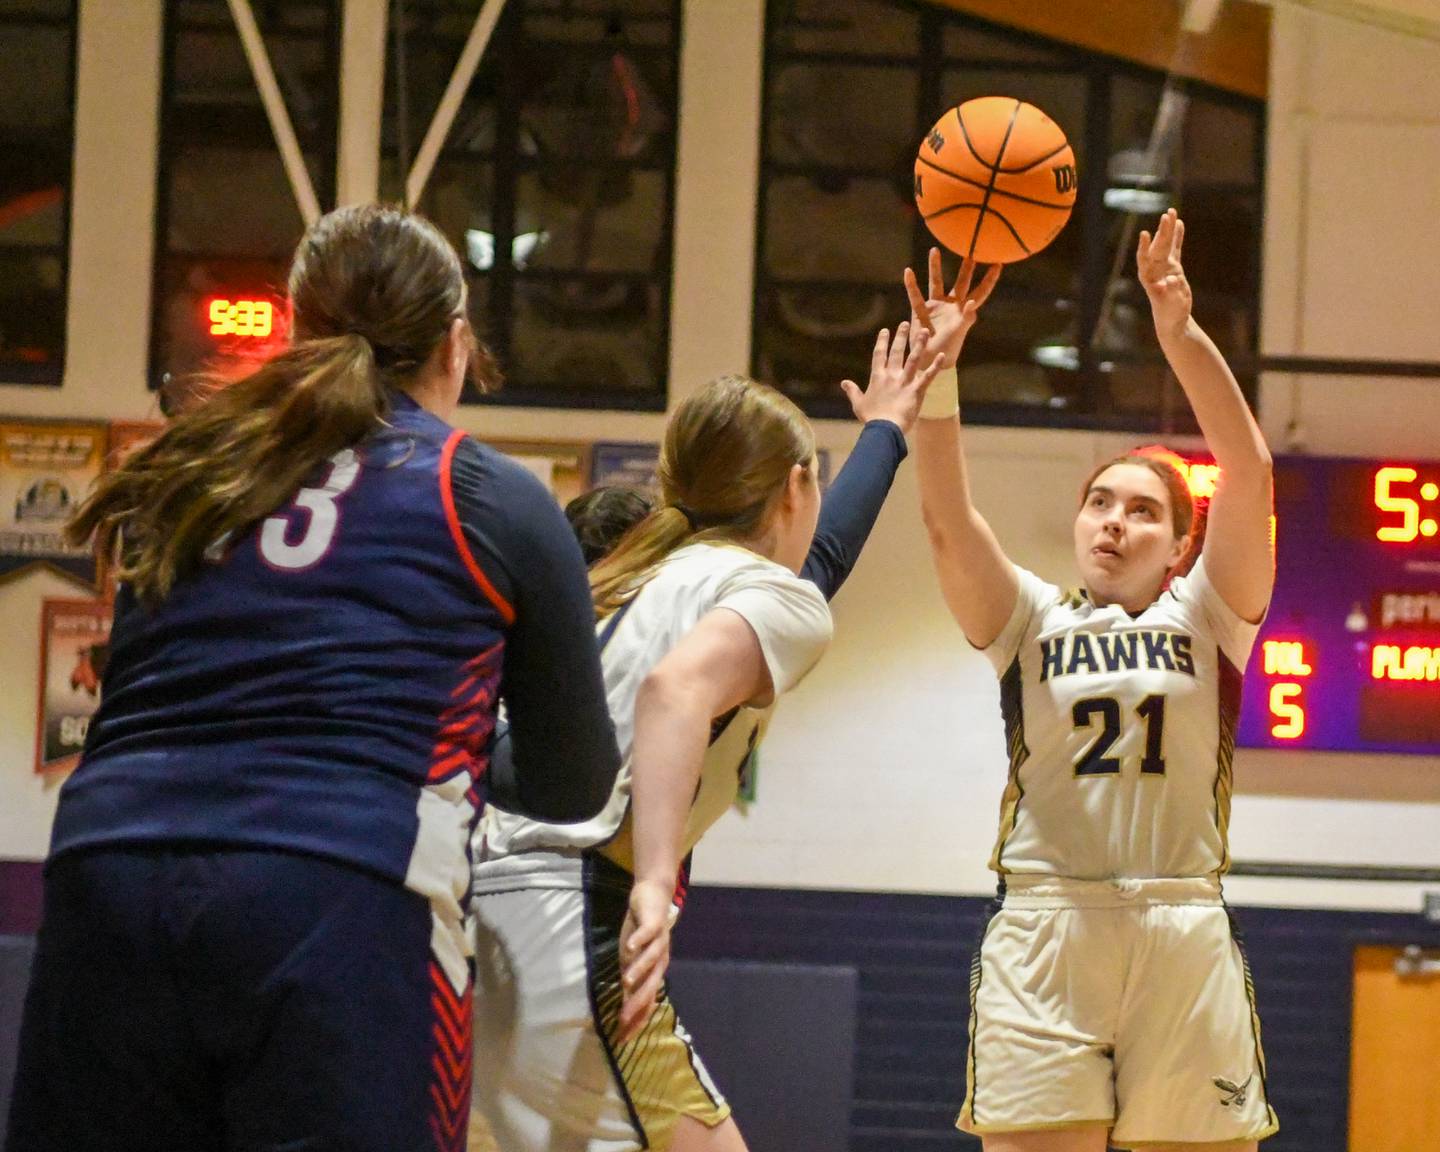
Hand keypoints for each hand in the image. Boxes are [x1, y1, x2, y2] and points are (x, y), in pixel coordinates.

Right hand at [617, 878, 672, 1044]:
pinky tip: (630, 947)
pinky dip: (640, 941)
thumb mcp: (632, 962)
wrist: (653, 897)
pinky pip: (648, 933)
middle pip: (650, 986)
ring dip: (639, 971)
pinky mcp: (654, 923)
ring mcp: (659, 941)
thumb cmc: (641, 933)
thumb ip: (630, 983)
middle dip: (636, 1003)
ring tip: (626, 982)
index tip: (622, 1039)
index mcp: (654, 972)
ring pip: (651, 959)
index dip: (636, 1021)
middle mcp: (659, 960)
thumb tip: (622, 1011)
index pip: (647, 1002)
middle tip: (622, 1019)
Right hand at [840, 321, 945, 436]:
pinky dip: (935, 366)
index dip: (882, 341)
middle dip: (901, 337)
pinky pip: (928, 376)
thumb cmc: (871, 418)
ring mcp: (904, 382)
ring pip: (913, 359)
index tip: (885, 330)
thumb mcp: (859, 404)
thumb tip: (844, 382)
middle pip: (897, 352)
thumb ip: (852, 391)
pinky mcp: (916, 390)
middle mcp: (891, 376)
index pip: (879, 355)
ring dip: (920, 344)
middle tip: (905, 324)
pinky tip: (942, 355)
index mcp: (877, 377)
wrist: (884, 428)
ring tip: (925, 331)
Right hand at [904, 248, 1000, 367]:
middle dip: (966, 268)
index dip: (989, 279)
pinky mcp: (921, 310)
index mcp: (965, 310)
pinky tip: (908, 272)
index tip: (998, 264)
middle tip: (971, 250)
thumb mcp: (959, 333)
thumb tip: (971, 302)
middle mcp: (952, 305)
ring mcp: (936, 306)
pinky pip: (915, 295)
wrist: (929, 359)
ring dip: (934, 267)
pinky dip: (911, 284)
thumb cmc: (948, 348)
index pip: (980, 292)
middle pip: (960, 282)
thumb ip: (966, 318)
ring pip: (936, 282)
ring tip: (934, 250)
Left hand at [1137, 208, 1192, 338]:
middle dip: (1162, 232)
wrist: (1172, 321)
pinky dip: (1177, 237)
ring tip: (1171, 212)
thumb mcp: (1170, 305)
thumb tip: (1172, 278)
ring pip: (1166, 245)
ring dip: (1168, 229)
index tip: (1145, 234)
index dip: (1145, 247)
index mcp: (1149, 279)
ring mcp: (1164, 267)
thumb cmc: (1169, 315)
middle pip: (1158, 247)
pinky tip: (1179, 223)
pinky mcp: (1174, 268)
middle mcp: (1155, 270)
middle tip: (1166, 215)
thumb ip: (1170, 291)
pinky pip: (1176, 249)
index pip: (1144, 259)